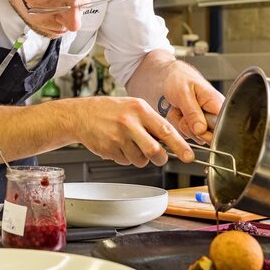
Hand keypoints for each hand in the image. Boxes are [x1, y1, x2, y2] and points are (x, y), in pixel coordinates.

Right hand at [68, 96, 193, 166]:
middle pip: (154, 150)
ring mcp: (118, 137)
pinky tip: (118, 146)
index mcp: (139, 109)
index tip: (188, 156)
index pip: (165, 130)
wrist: (81, 115)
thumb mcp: (133, 107)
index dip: (179, 145)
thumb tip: (171, 140)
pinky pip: (126, 161)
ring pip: (140, 159)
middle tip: (160, 158)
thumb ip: (151, 122)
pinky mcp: (109, 149)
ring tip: (130, 145)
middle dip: (160, 158)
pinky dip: (126, 158)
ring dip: (140, 158)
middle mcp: (129, 122)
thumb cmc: (110, 111)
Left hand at [161, 60, 223, 143]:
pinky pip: (187, 134)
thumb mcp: (183, 93)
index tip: (197, 127)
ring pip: (196, 137)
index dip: (210, 132)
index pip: (223, 127)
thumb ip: (192, 112)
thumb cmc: (178, 78)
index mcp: (217, 103)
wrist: (167, 77)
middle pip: (209, 136)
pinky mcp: (195, 126)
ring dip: (182, 126)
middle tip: (182, 113)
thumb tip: (201, 130)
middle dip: (191, 128)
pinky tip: (177, 113)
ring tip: (179, 109)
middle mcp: (214, 114)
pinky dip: (177, 125)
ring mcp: (204, 121)